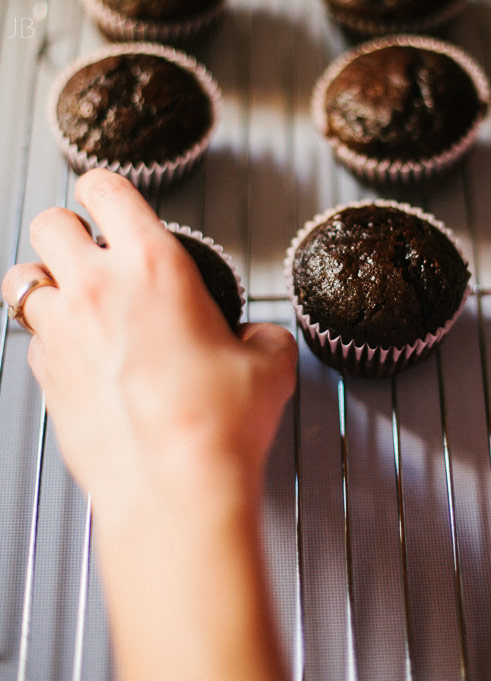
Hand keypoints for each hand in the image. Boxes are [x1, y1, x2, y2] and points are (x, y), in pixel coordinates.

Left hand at [2, 169, 296, 680]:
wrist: (175, 486)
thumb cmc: (220, 421)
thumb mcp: (270, 364)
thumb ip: (263, 335)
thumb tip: (257, 338)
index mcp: (153, 267)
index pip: (106, 190)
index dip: (107, 189)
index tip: (112, 199)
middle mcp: (96, 290)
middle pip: (48, 223)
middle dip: (68, 228)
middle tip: (91, 248)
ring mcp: (63, 334)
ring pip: (20, 278)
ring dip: (45, 279)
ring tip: (73, 298)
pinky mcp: (48, 380)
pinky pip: (33, 339)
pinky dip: (50, 336)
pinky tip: (80, 354)